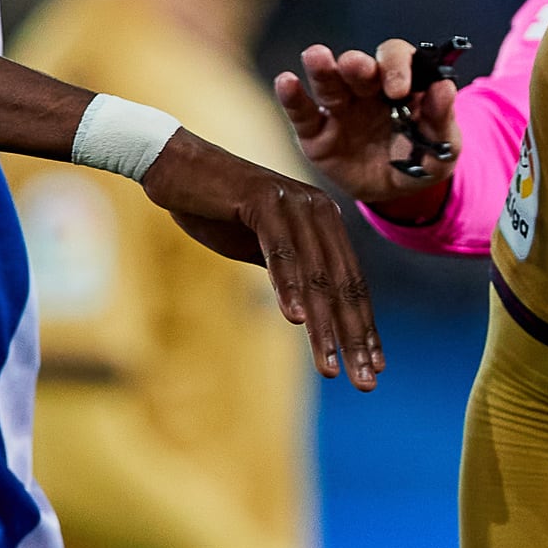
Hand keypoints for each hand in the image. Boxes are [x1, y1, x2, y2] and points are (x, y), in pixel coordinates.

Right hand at [139, 129, 383, 388]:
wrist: (174, 165)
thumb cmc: (216, 209)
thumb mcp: (262, 247)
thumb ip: (292, 271)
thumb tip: (312, 311)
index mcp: (325, 223)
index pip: (352, 284)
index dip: (363, 328)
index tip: (374, 368)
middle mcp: (319, 211)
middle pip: (343, 285)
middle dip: (354, 338)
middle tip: (365, 382)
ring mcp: (294, 203)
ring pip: (315, 275)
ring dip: (324, 326)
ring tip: (330, 366)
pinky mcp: (264, 199)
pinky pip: (280, 250)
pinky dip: (288, 286)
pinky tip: (295, 320)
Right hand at [276, 42, 459, 219]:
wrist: (397, 194)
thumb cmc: (422, 160)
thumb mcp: (443, 146)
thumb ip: (443, 119)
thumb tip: (445, 88)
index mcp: (401, 84)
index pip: (396, 59)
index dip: (397, 67)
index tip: (399, 89)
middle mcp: (367, 89)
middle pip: (359, 67)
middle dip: (357, 65)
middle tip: (356, 66)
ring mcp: (339, 108)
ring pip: (328, 82)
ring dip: (322, 69)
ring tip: (316, 56)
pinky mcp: (315, 132)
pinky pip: (302, 112)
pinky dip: (292, 97)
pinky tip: (286, 82)